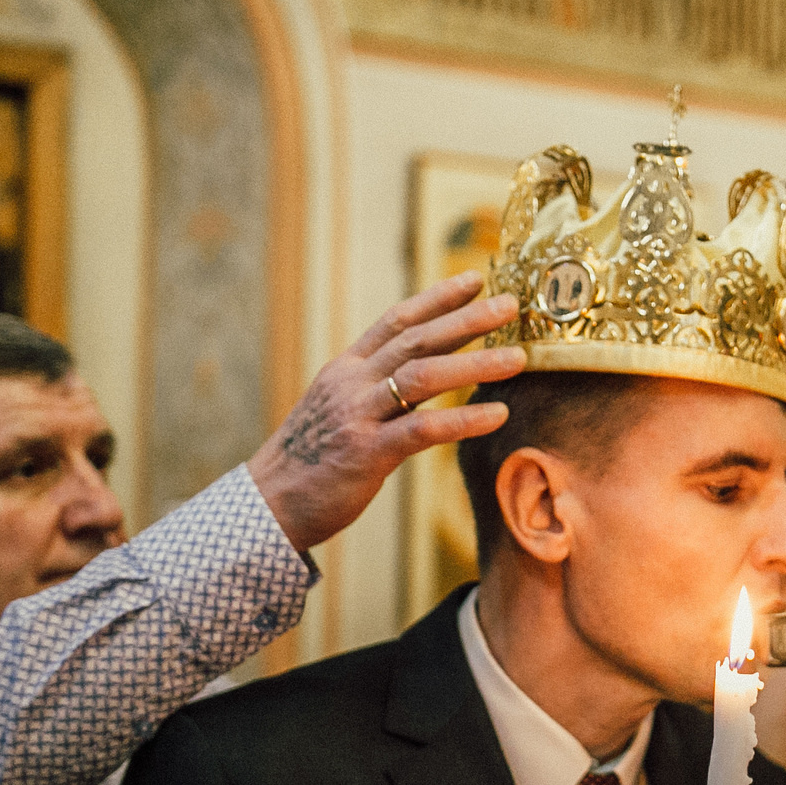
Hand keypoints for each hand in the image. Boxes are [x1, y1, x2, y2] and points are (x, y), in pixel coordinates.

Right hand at [245, 273, 525, 552]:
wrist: (267, 505)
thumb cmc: (308, 462)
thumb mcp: (337, 412)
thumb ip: (375, 391)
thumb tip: (421, 379)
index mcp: (346, 370)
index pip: (396, 321)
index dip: (436, 298)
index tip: (475, 279)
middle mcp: (353, 384)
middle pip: (417, 340)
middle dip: (466, 319)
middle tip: (510, 304)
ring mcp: (358, 416)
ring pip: (424, 377)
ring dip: (475, 363)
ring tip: (518, 357)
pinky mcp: (366, 453)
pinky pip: (422, 429)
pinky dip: (463, 420)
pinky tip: (497, 414)